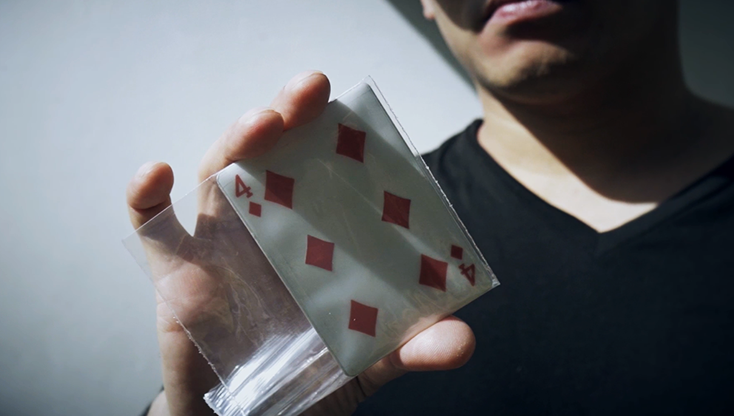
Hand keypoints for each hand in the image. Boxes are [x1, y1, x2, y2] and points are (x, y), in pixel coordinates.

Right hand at [126, 71, 475, 415]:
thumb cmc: (312, 374)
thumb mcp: (368, 358)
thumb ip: (411, 346)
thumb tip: (462, 342)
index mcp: (314, 232)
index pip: (324, 168)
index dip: (337, 133)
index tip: (357, 109)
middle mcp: (266, 224)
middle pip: (271, 153)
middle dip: (288, 114)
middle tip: (311, 89)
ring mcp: (218, 242)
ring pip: (218, 173)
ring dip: (236, 140)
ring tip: (261, 122)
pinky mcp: (175, 272)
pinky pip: (153, 225)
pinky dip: (146, 195)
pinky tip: (156, 173)